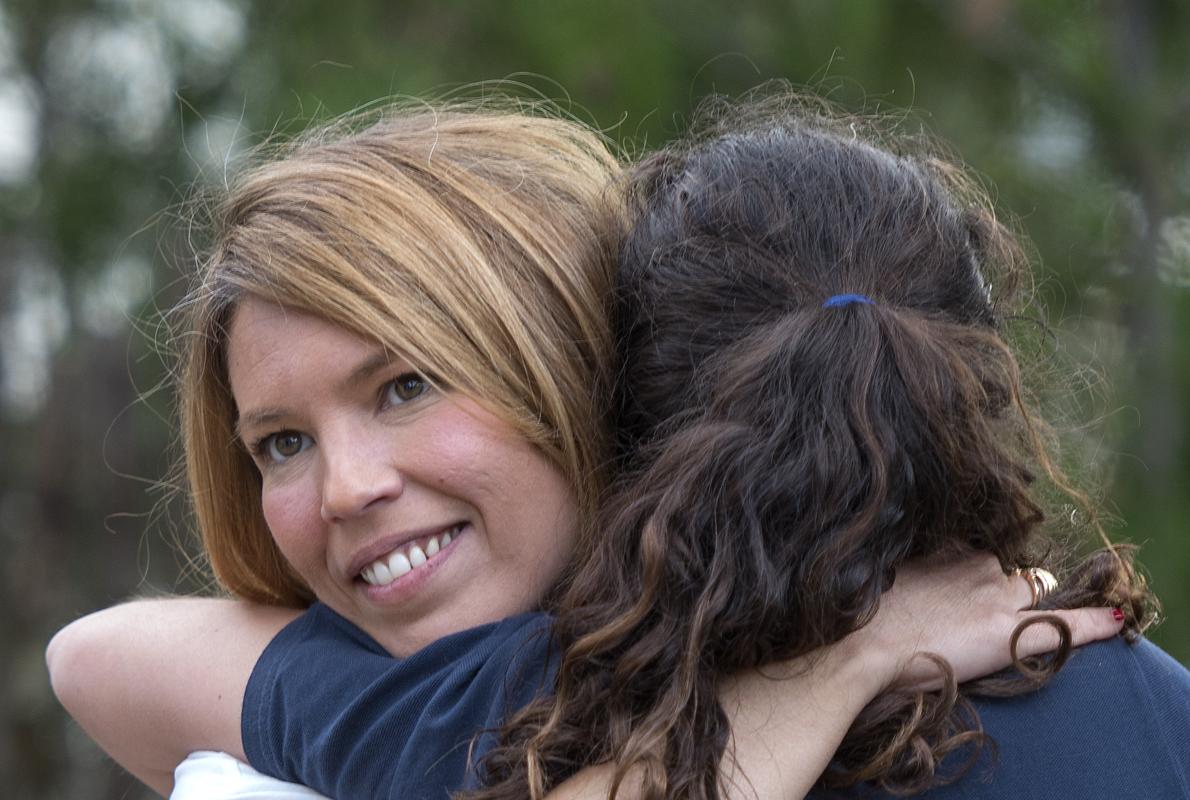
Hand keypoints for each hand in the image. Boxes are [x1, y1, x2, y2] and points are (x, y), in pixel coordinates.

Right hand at [849, 553, 1124, 692]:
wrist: (858, 647)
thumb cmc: (859, 618)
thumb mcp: (880, 575)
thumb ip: (908, 567)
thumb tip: (911, 575)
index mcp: (945, 549)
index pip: (981, 550)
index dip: (980, 569)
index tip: (969, 583)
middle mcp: (977, 565)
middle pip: (1010, 569)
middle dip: (1007, 583)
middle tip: (980, 611)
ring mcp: (996, 598)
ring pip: (1035, 591)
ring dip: (1033, 601)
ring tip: (1016, 620)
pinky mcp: (1009, 633)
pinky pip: (1064, 625)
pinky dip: (1093, 622)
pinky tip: (1115, 619)